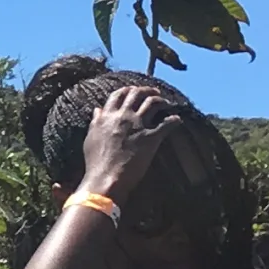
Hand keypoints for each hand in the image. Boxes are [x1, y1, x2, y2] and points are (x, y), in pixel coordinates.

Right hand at [79, 85, 175, 204]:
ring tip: (166, 103)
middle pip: (137, 94)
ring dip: (161, 100)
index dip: (128, 90)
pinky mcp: (151, 137)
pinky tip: (177, 120)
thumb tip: (97, 110)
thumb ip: (95, 122)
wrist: (106, 177)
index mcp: (108, 116)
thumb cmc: (96, 162)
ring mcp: (138, 125)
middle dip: (147, 90)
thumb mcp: (91, 138)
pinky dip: (174, 120)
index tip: (133, 90)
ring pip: (152, 103)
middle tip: (154, 92)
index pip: (118, 95)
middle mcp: (123, 116)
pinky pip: (167, 123)